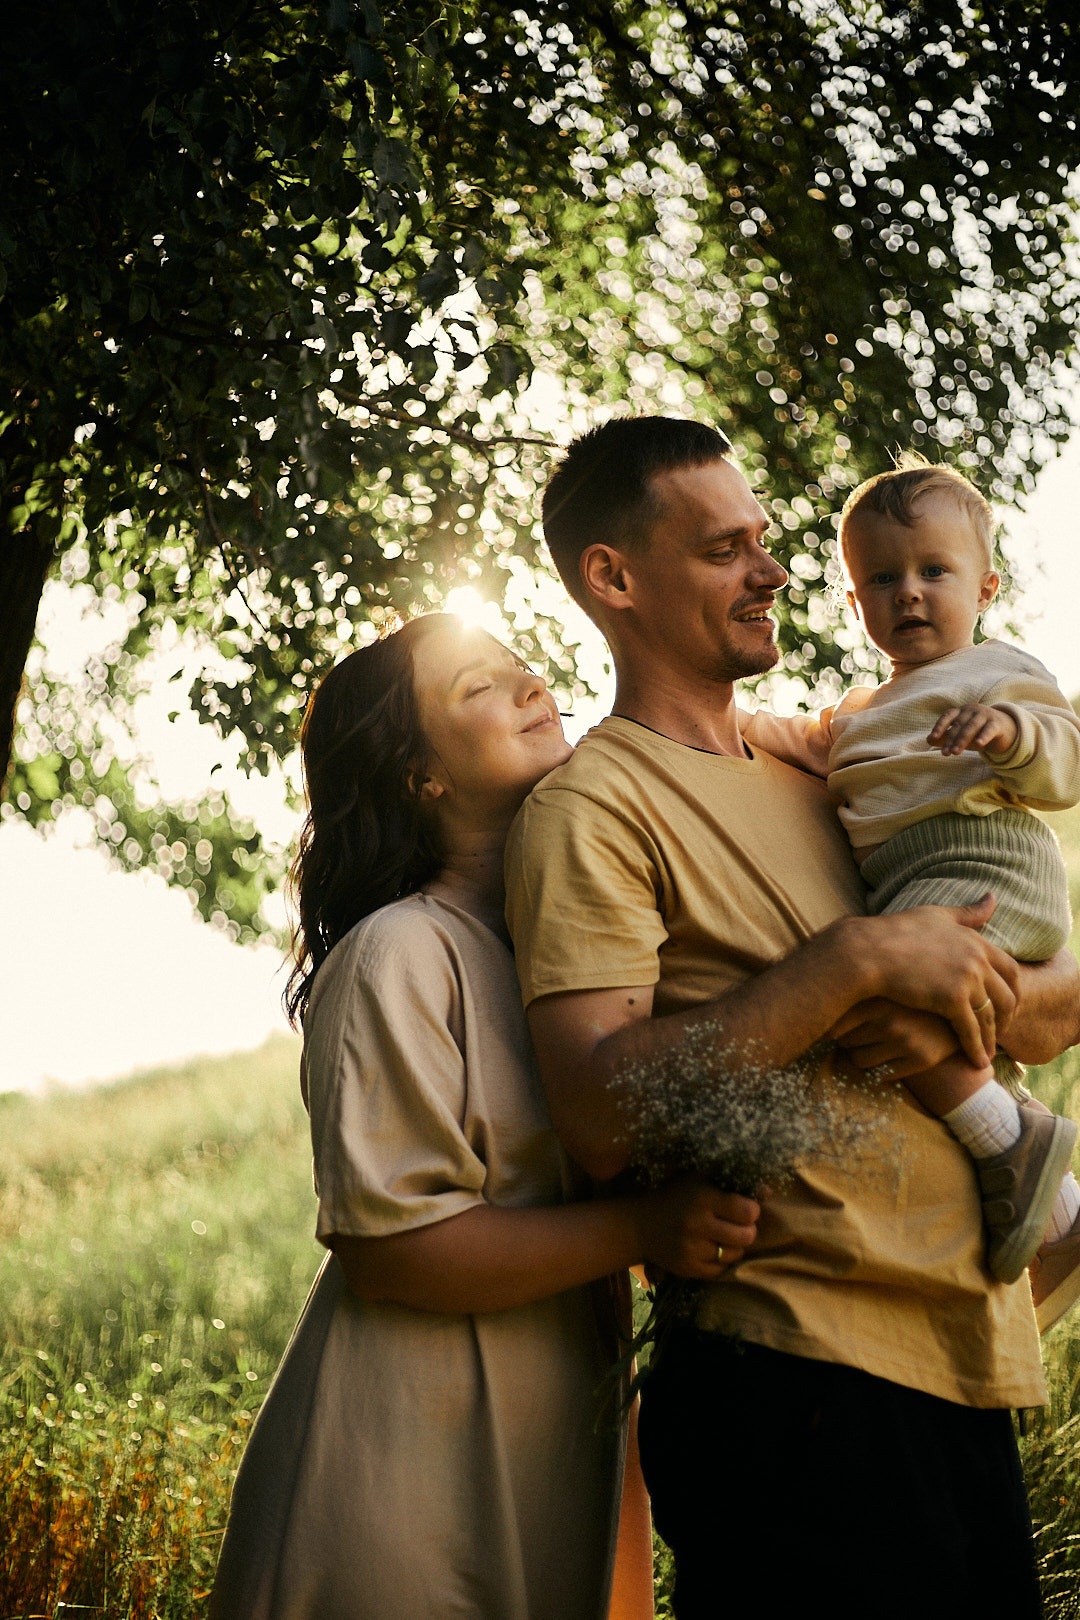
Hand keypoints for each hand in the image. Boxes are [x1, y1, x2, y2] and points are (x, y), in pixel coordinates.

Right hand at [633, 1177, 759, 1279]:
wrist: (640, 1224)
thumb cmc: (676, 1197)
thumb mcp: (700, 1181)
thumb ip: (734, 1183)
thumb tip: (768, 1191)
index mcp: (703, 1198)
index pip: (748, 1211)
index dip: (751, 1210)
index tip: (743, 1209)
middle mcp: (697, 1224)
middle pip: (746, 1237)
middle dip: (747, 1231)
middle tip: (737, 1226)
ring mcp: (691, 1249)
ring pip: (735, 1255)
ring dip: (734, 1247)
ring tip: (722, 1237)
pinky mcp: (687, 1268)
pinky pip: (720, 1271)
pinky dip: (721, 1262)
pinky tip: (711, 1249)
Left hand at [830, 999, 957, 1078]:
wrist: (960, 1015)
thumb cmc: (910, 997)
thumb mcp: (884, 988)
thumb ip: (853, 991)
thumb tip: (806, 1000)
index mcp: (879, 997)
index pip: (834, 1022)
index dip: (827, 1028)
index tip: (826, 1027)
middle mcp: (891, 1019)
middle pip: (843, 1041)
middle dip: (847, 1039)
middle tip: (862, 1031)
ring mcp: (906, 1041)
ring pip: (857, 1060)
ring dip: (859, 1055)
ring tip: (875, 1042)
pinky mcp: (920, 1060)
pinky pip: (881, 1075)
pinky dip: (880, 1069)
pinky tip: (892, 1055)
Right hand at [860, 895, 1018, 1067]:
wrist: (867, 951)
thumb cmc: (895, 933)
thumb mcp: (936, 916)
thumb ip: (967, 913)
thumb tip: (993, 897)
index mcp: (976, 940)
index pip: (1011, 969)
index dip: (1013, 990)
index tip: (1008, 1004)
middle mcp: (977, 958)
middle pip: (1007, 996)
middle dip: (1007, 1017)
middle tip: (1001, 1032)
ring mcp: (967, 979)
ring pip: (990, 1016)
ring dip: (992, 1038)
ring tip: (988, 1053)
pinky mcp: (952, 1000)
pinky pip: (971, 1031)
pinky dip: (976, 1048)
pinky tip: (977, 1062)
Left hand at [927, 704, 1018, 756]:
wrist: (1003, 728)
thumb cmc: (976, 731)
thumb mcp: (960, 735)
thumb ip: (945, 737)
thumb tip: (928, 740)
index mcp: (960, 711)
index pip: (947, 716)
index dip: (939, 727)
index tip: (932, 739)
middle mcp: (971, 710)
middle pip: (959, 725)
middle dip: (951, 739)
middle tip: (945, 753)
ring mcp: (985, 715)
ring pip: (972, 727)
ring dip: (962, 740)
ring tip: (955, 752)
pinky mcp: (997, 723)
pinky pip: (989, 729)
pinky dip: (984, 736)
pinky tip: (979, 744)